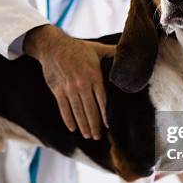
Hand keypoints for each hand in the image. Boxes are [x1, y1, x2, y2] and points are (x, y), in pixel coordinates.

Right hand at [24, 25, 114, 139]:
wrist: (53, 46)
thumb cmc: (77, 48)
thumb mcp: (97, 48)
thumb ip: (113, 52)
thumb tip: (129, 53)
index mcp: (93, 75)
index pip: (101, 99)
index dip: (105, 114)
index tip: (108, 126)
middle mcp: (82, 83)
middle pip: (90, 109)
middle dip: (94, 125)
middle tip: (98, 137)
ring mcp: (69, 88)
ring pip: (77, 111)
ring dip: (83, 125)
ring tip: (88, 135)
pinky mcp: (57, 90)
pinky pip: (64, 108)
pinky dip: (68, 119)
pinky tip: (73, 128)